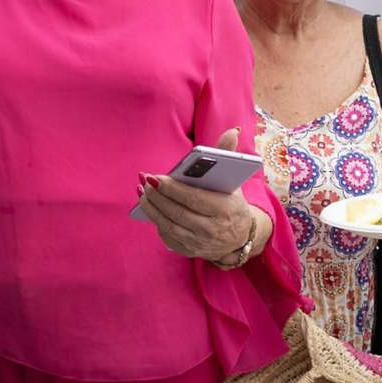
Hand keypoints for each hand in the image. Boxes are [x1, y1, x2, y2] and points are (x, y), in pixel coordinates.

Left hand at [137, 128, 258, 260]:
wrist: (239, 236)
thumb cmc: (231, 201)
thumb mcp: (233, 180)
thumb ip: (228, 154)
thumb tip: (233, 130)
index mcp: (224, 209)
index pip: (193, 199)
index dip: (171, 188)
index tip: (155, 177)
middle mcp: (212, 230)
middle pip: (177, 212)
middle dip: (157, 196)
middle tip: (144, 181)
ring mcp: (200, 243)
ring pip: (168, 224)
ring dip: (150, 207)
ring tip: (142, 192)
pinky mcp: (189, 251)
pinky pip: (167, 236)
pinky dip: (155, 220)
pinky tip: (148, 207)